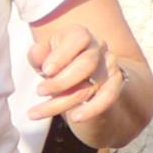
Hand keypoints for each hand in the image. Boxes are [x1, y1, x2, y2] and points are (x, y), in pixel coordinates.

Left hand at [25, 14, 126, 137]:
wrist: (80, 73)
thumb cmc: (56, 60)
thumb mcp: (44, 55)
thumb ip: (38, 54)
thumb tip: (37, 54)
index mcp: (80, 34)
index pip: (76, 40)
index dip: (61, 56)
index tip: (44, 71)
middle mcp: (99, 46)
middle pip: (86, 64)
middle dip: (61, 81)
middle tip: (39, 91)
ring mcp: (109, 65)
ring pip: (91, 85)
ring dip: (65, 101)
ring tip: (41, 112)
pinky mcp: (115, 83)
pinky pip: (107, 97)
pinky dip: (91, 109)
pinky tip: (74, 118)